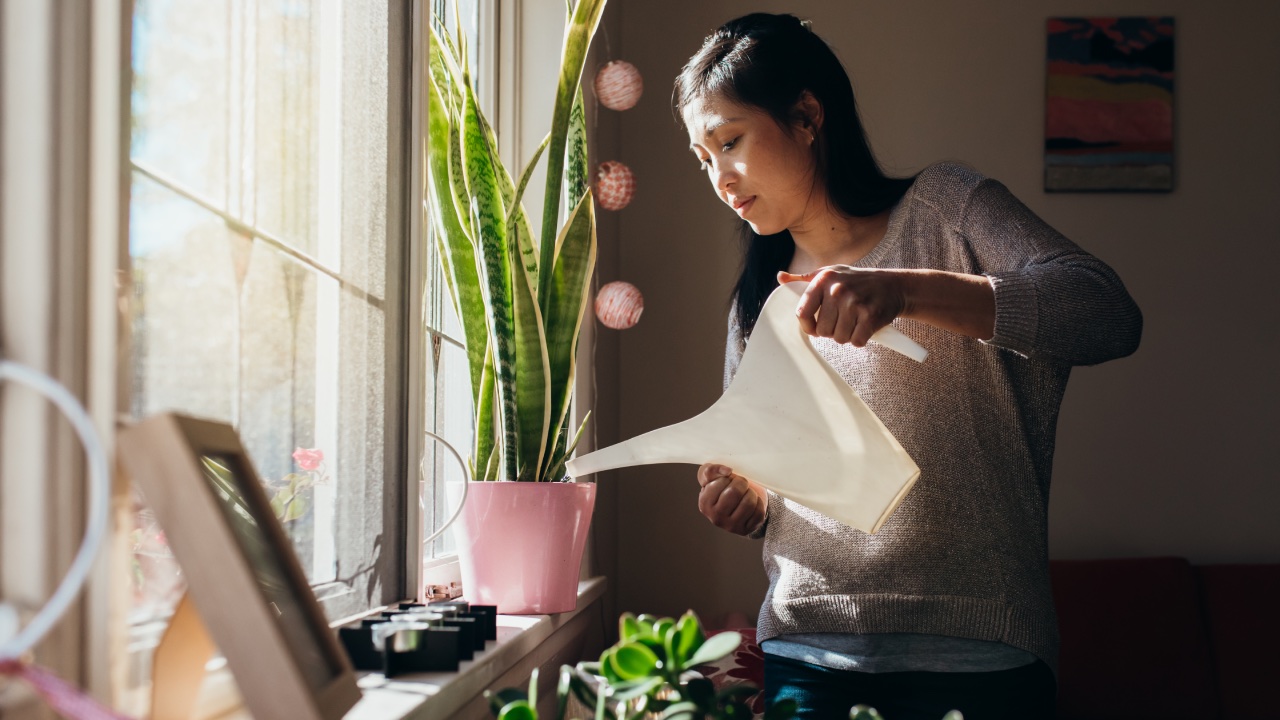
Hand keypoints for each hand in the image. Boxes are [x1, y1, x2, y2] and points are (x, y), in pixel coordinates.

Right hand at [696, 463, 766, 535]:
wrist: (738, 503)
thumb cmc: (724, 488)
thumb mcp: (712, 477)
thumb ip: (711, 470)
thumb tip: (727, 471)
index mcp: (704, 503)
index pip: (720, 482)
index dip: (728, 477)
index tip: (729, 479)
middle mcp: (716, 517)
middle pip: (735, 492)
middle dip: (742, 483)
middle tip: (741, 483)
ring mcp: (731, 526)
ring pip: (749, 503)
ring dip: (751, 493)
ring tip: (747, 492)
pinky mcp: (746, 529)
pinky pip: (759, 513)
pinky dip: (759, 504)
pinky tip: (753, 503)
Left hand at [778, 267, 908, 346]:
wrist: (894, 285)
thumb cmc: (858, 281)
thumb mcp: (830, 273)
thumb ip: (804, 278)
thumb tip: (781, 277)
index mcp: (823, 279)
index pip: (802, 313)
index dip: (808, 326)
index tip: (815, 327)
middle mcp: (837, 290)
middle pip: (822, 331)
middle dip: (832, 330)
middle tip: (843, 319)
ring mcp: (854, 303)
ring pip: (839, 338)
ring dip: (847, 335)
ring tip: (855, 320)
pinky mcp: (870, 316)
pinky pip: (856, 342)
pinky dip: (861, 339)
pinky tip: (865, 326)